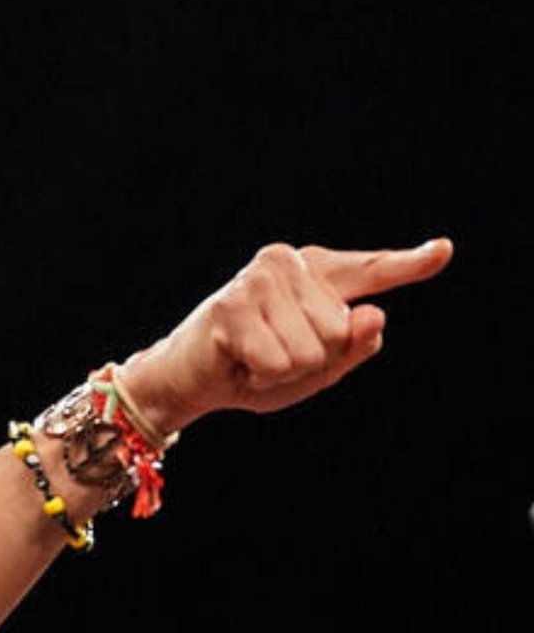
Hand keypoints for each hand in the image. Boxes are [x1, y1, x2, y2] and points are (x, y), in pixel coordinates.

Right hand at [120, 238, 452, 431]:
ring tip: (253, 358)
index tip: (442, 251)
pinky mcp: (231, 307)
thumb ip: (354, 345)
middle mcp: (286, 262)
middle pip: (341, 330)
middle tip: (269, 356)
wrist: (190, 381)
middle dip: (311, 360)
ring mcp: (257, 280)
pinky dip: (262, 377)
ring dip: (285, 370)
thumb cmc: (256, 369)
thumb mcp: (320, 366)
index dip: (408, 264)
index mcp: (315, 273)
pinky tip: (238, 362)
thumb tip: (374, 315)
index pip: (371, 269)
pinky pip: (279, 362)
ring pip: (313, 349)